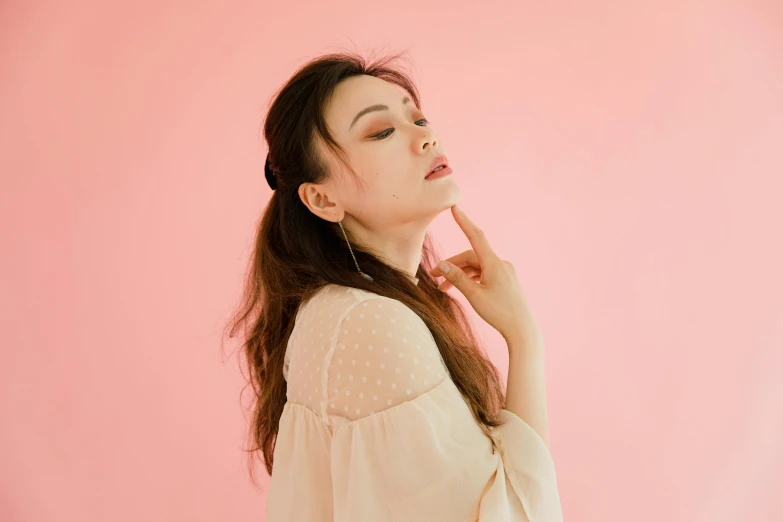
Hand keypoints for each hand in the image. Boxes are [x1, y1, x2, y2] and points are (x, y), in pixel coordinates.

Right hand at [429, 205, 541, 343]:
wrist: (523, 331)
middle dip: (452, 264)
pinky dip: (471, 279)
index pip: (476, 236)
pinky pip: (484, 274)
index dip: (464, 221)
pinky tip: (462, 290)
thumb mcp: (474, 295)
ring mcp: (505, 273)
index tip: (455, 207)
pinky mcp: (506, 282)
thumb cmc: (499, 313)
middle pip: (471, 257)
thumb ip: (457, 278)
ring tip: (444, 289)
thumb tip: (443, 265)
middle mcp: (501, 264)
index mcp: (494, 264)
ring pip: (477, 267)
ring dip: (460, 274)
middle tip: (434, 278)